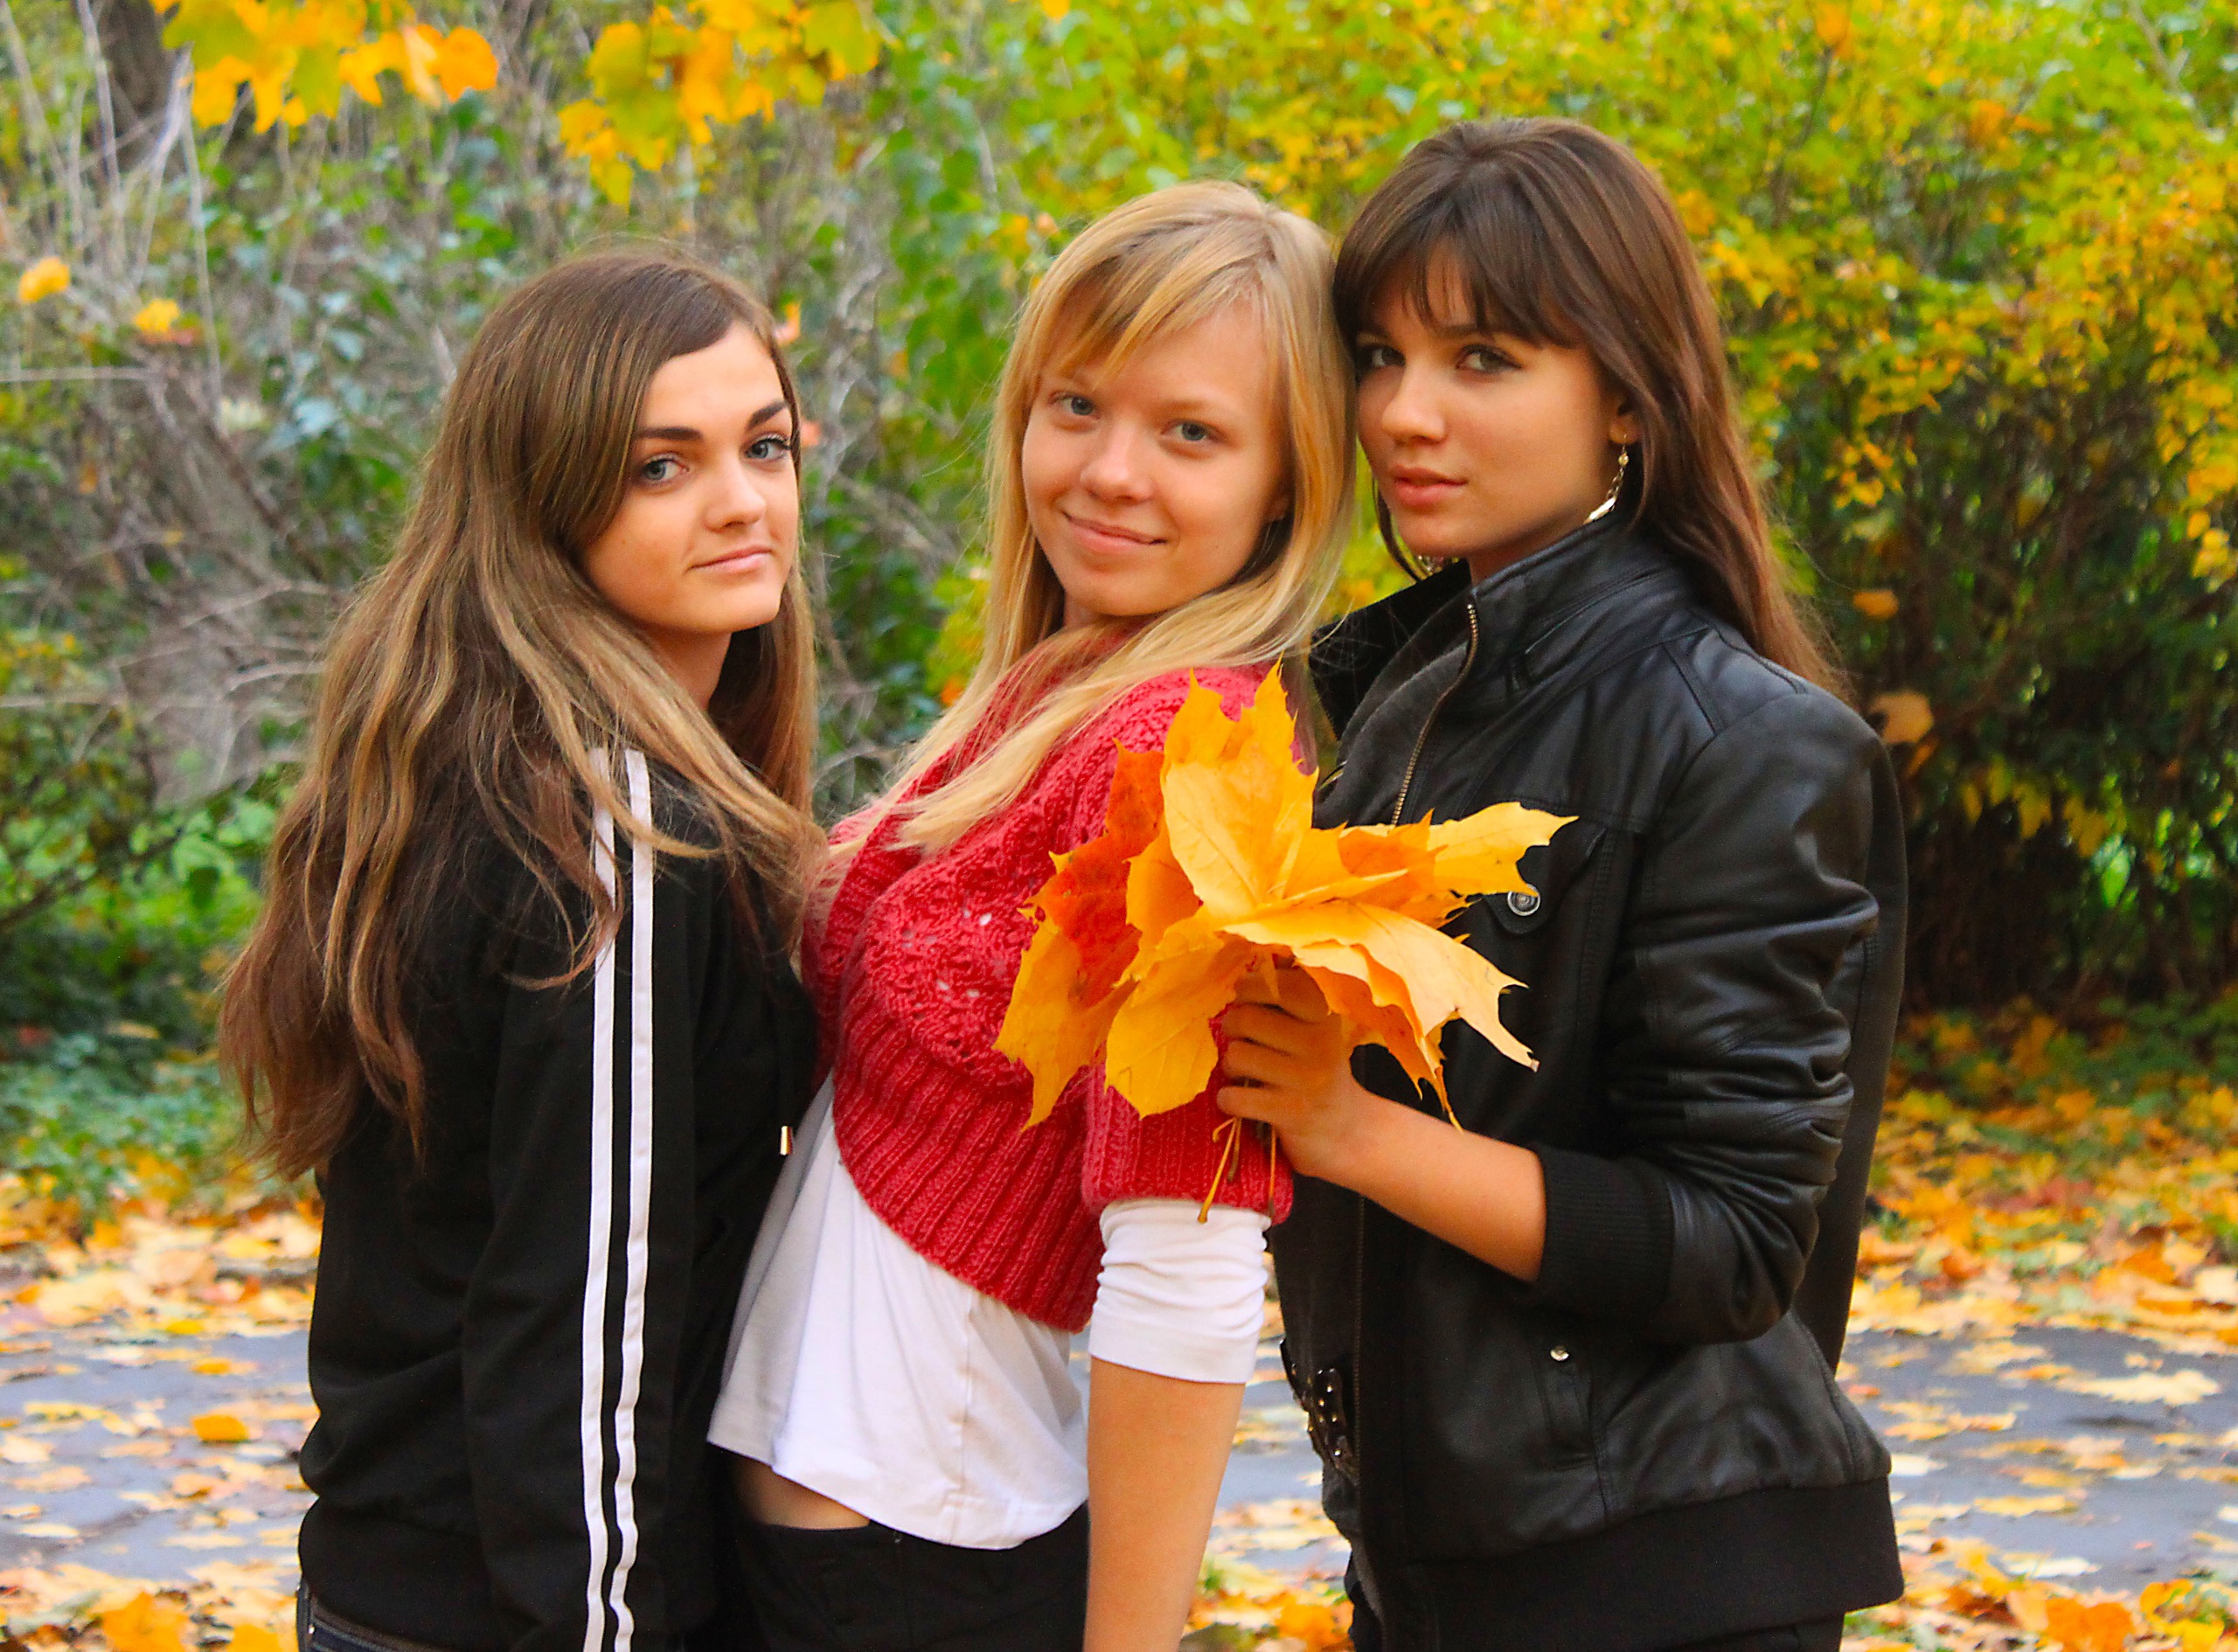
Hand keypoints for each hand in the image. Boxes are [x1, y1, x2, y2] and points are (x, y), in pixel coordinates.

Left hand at [1217, 965, 1393, 1181]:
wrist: (1347, 1131)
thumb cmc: (1318, 1068)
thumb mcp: (1316, 1028)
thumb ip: (1289, 996)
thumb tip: (1254, 965)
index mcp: (1325, 1015)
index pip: (1278, 983)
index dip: (1250, 986)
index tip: (1245, 996)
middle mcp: (1320, 1043)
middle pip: (1245, 1018)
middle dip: (1233, 1027)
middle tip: (1242, 1038)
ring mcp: (1306, 1080)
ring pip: (1235, 1056)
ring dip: (1230, 1065)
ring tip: (1245, 1071)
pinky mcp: (1289, 1113)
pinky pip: (1233, 1097)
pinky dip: (1228, 1099)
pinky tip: (1241, 1099)